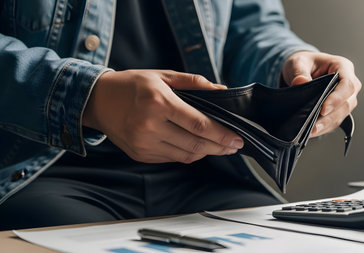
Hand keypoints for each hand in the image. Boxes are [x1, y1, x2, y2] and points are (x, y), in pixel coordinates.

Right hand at [82, 70, 243, 163]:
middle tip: (235, 145)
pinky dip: (188, 154)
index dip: (222, 134)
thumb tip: (221, 91)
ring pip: (186, 155)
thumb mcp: (162, 76)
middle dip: (220, 147)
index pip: (199, 124)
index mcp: (159, 103)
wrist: (97, 100)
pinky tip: (197, 147)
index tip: (238, 138)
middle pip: (196, 144)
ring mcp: (144, 144)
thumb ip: (194, 83)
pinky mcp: (140, 154)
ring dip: (206, 152)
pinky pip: (172, 158)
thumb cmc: (132, 84)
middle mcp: (150, 126)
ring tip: (219, 146)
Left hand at [282, 51, 361, 136]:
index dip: (337, 98)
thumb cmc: (304, 63)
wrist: (302, 69)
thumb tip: (301, 82)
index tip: (323, 109)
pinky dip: (324, 127)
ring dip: (327, 124)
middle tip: (314, 126)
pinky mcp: (339, 109)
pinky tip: (313, 132)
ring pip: (342, 114)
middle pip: (347, 102)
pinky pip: (335, 120)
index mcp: (343, 66)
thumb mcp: (297, 62)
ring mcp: (346, 97)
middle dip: (330, 116)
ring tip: (311, 132)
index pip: (347, 84)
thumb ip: (299, 72)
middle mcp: (349, 83)